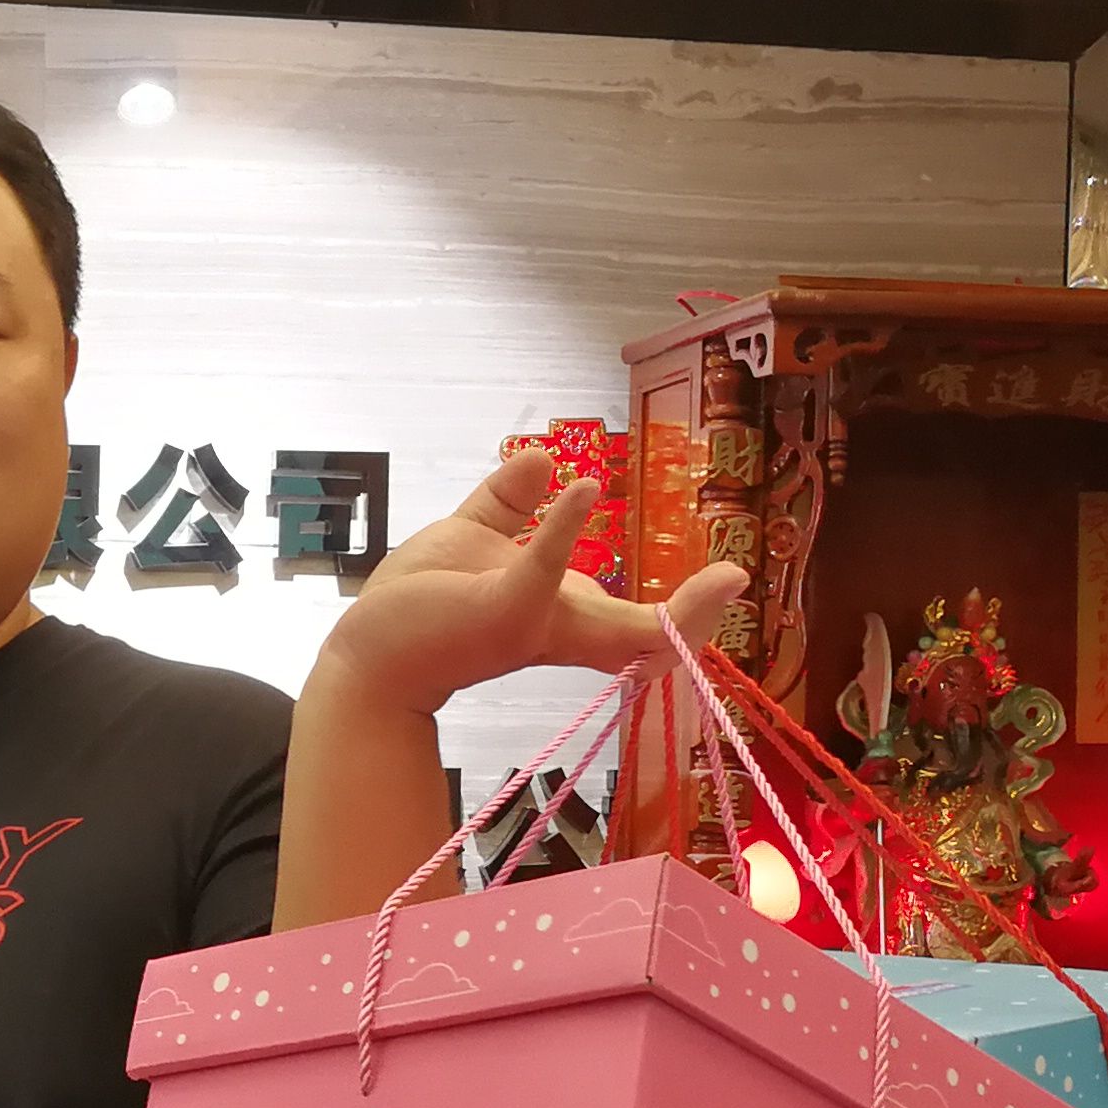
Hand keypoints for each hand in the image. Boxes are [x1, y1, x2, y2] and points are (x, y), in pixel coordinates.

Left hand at [309, 448, 747, 716]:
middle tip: (739, 586)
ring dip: (676, 612)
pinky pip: (542, 567)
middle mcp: (559, 625)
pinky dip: (564, 530)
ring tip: (727, 580)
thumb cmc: (418, 606)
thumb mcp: (473, 538)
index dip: (684, 610)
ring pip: (621, 630)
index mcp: (562, 611)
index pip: (638, 622)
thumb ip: (508, 502)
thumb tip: (544, 456)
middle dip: (697, 620)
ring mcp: (536, 622)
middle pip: (645, 637)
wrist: (367, 652)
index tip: (728, 580)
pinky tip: (584, 489)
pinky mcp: (504, 611)